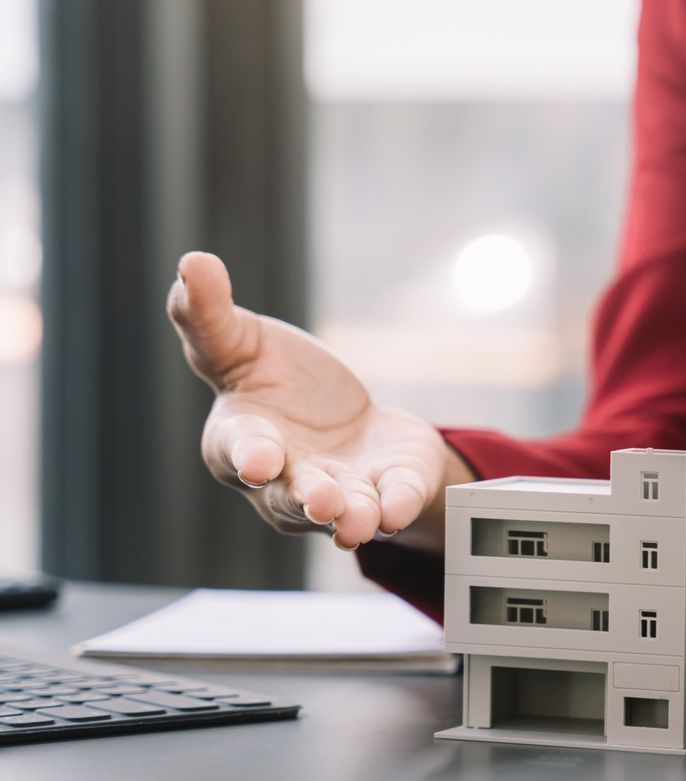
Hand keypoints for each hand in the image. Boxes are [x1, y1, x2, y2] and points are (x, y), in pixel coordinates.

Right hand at [166, 252, 469, 549]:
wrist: (348, 418)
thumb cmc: (279, 382)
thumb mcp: (240, 341)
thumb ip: (207, 314)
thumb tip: (191, 261)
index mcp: (242, 440)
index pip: (238, 450)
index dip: (249, 455)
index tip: (259, 461)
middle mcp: (286, 479)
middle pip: (291, 495)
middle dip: (307, 498)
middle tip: (323, 501)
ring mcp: (340, 490)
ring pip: (340, 512)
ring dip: (351, 516)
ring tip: (360, 520)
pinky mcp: (388, 488)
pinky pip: (392, 502)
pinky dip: (396, 505)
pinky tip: (398, 507)